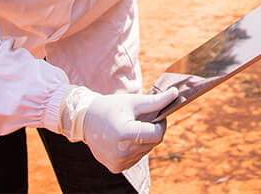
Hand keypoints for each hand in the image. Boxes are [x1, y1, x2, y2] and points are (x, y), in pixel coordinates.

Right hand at [59, 85, 178, 172]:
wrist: (85, 120)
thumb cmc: (111, 107)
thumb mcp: (133, 102)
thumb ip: (156, 101)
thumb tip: (176, 93)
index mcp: (125, 134)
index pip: (157, 135)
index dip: (162, 124)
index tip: (158, 116)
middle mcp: (121, 152)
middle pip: (152, 143)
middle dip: (152, 131)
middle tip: (142, 120)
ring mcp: (118, 162)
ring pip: (145, 151)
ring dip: (144, 140)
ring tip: (131, 128)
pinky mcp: (115, 168)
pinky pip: (135, 158)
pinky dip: (135, 149)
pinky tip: (124, 139)